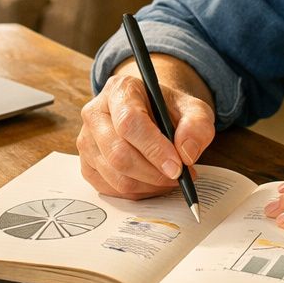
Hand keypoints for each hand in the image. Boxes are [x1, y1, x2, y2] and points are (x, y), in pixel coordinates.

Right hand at [78, 54, 215, 199]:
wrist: (149, 112)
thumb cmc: (168, 110)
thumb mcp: (193, 109)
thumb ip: (197, 126)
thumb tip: (186, 153)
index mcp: (120, 90)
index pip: (129, 122)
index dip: (154, 149)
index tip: (178, 167)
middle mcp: (95, 113)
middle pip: (118, 153)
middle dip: (153, 173)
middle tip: (179, 177)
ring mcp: (86, 140)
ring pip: (115, 176)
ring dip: (148, 185)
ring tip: (169, 178)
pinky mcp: (86, 164)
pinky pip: (110, 189)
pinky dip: (137, 192)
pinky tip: (153, 182)